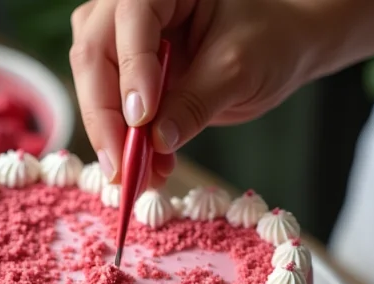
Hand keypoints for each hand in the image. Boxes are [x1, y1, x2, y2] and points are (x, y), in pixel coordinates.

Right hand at [69, 0, 317, 184]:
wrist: (280, 50)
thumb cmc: (268, 41)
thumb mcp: (237, 69)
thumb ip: (195, 103)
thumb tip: (155, 142)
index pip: (131, 20)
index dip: (132, 71)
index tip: (141, 121)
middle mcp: (131, 5)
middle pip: (95, 55)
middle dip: (105, 116)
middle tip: (121, 167)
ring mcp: (123, 39)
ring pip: (94, 84)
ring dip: (109, 134)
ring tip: (135, 176)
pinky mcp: (126, 74)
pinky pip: (111, 109)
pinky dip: (125, 143)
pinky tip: (147, 171)